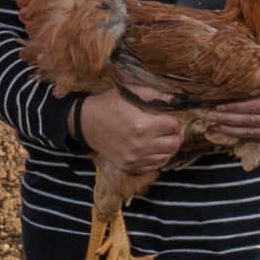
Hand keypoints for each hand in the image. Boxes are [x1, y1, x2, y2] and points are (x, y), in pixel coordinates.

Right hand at [80, 91, 194, 179]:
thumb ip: (154, 95)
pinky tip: (151, 149)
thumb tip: (174, 99)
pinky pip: (153, 167)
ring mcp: (134, 158)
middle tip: (168, 129)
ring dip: (167, 148)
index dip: (173, 119)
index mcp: (142, 125)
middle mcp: (140, 145)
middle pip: (174, 144)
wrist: (86, 123)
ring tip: (160, 139)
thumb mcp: (130, 92)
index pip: (174, 125)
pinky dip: (156, 158)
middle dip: (174, 135)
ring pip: (166, 157)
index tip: (168, 118)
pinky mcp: (128, 166)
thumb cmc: (108, 105)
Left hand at [209, 61, 259, 140]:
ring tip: (213, 125)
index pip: (255, 105)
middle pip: (250, 120)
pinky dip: (244, 136)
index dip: (235, 107)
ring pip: (253, 131)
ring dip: (231, 129)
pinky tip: (230, 133)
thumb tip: (259, 74)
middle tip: (207, 116)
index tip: (217, 105)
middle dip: (227, 119)